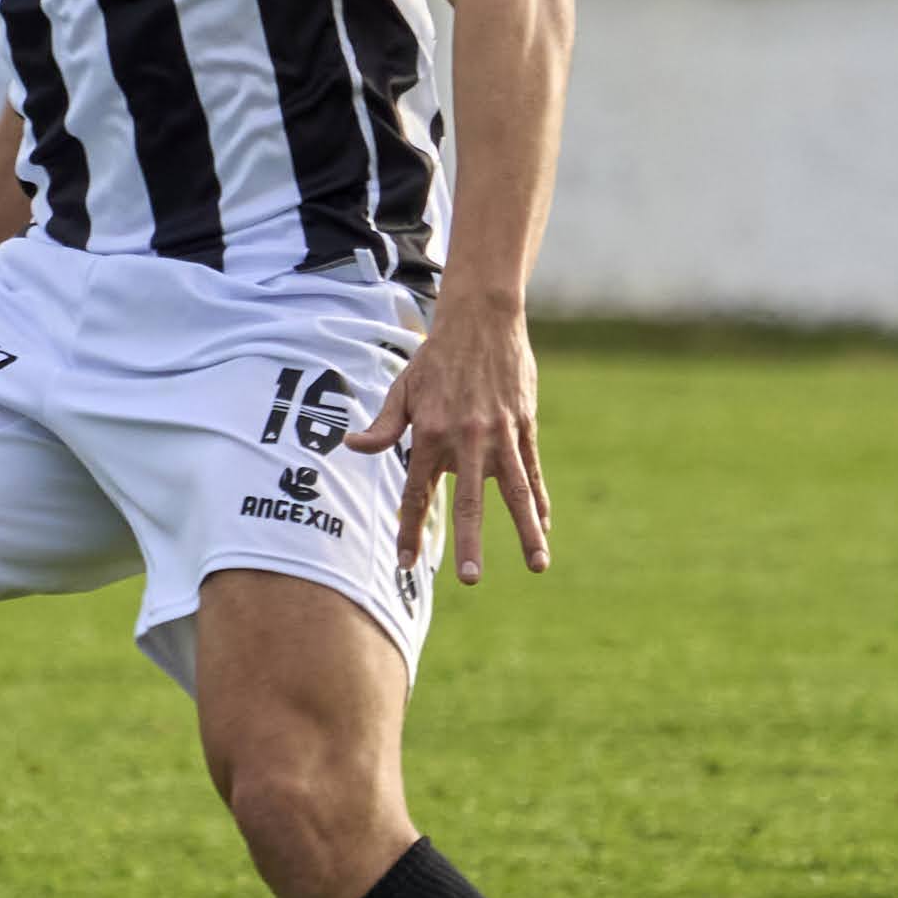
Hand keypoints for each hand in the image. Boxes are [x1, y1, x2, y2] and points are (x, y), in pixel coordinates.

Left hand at [349, 291, 549, 587]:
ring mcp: (500, 435)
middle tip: (470, 578)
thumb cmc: (435, 358)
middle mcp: (465, 439)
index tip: (405, 564)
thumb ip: (383, 425)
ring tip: (538, 564)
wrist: (481, 320)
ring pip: (515, 492)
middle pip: (467, 501)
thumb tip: (351, 445)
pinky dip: (540, 502)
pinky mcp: (525, 427)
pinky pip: (533, 472)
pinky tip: (545, 529)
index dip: (409, 529)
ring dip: (526, 530)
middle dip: (469, 542)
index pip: (416, 492)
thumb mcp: (402, 389)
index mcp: (429, 433)